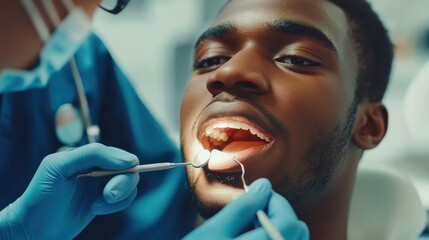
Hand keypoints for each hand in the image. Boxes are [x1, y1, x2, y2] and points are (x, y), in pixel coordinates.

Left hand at [0, 143, 138, 239]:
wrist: (33, 228)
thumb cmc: (41, 196)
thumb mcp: (60, 166)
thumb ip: (91, 154)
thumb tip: (128, 160)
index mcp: (85, 155)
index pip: (114, 152)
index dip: (124, 160)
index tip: (126, 170)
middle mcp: (96, 168)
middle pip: (128, 167)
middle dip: (123, 182)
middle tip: (108, 196)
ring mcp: (101, 185)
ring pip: (129, 183)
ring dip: (119, 195)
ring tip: (97, 206)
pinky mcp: (104, 201)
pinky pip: (125, 198)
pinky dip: (117, 206)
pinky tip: (96, 209)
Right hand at [183, 178, 308, 239]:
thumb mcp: (213, 230)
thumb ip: (242, 208)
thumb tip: (265, 185)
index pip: (287, 222)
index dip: (276, 200)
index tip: (259, 193)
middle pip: (297, 231)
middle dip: (279, 211)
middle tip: (255, 208)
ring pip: (296, 239)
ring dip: (280, 225)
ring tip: (255, 224)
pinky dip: (277, 236)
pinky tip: (256, 236)